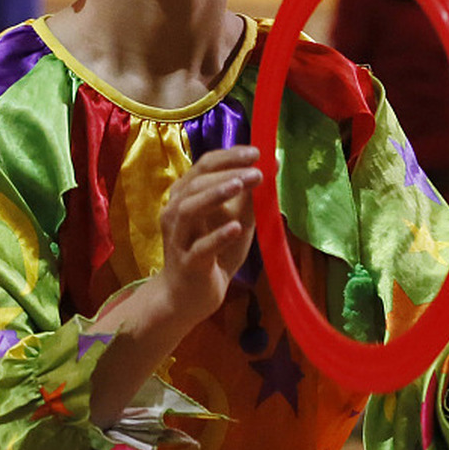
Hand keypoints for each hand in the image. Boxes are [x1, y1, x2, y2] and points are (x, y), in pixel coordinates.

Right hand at [157, 145, 259, 322]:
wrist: (189, 297)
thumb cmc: (213, 254)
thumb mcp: (234, 220)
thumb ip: (250, 196)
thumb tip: (272, 165)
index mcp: (185, 196)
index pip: (203, 166)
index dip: (229, 156)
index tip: (257, 152)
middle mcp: (176, 212)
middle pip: (196, 183)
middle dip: (227, 173)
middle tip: (257, 171)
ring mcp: (179, 238)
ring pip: (189, 210)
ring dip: (215, 195)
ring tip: (241, 186)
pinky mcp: (187, 264)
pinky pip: (200, 248)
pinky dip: (217, 236)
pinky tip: (235, 228)